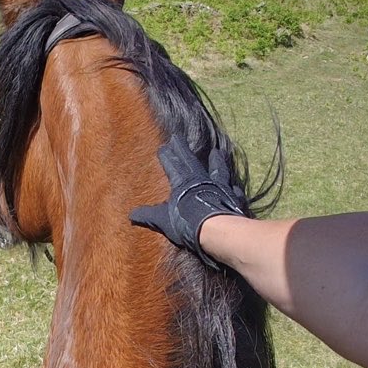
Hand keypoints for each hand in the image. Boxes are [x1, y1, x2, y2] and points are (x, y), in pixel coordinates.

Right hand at [130, 138, 246, 267]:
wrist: (216, 229)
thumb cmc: (186, 222)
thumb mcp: (162, 220)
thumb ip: (149, 215)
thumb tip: (132, 215)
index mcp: (183, 182)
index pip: (172, 164)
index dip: (167, 156)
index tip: (163, 147)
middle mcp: (201, 179)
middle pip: (191, 160)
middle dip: (183, 149)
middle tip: (178, 138)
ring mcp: (219, 186)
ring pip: (218, 169)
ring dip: (216, 161)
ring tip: (217, 152)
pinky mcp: (233, 198)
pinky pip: (233, 190)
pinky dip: (233, 188)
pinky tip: (236, 186)